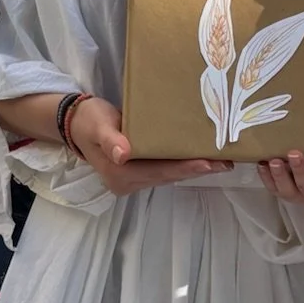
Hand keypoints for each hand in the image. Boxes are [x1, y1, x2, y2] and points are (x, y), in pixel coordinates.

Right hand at [70, 96, 231, 195]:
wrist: (76, 122)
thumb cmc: (89, 119)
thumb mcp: (98, 125)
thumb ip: (111, 139)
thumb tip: (123, 154)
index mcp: (119, 174)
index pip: (159, 172)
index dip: (185, 168)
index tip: (209, 163)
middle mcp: (127, 183)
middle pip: (168, 176)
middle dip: (198, 170)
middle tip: (227, 162)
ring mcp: (133, 180)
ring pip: (168, 175)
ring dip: (193, 168)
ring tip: (221, 161)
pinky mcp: (137, 172)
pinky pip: (164, 170)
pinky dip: (182, 164)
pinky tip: (200, 157)